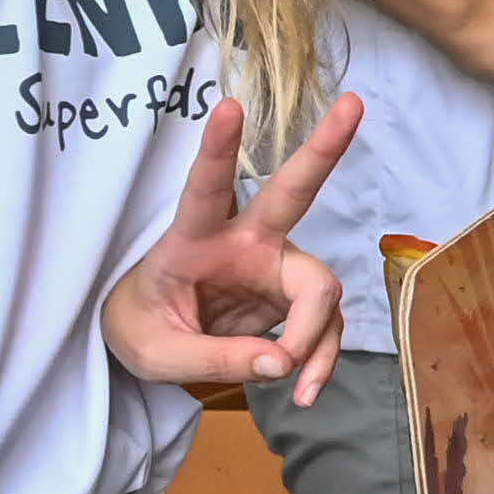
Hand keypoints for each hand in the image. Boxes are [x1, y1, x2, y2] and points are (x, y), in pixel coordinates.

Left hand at [106, 93, 364, 401]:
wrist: (150, 340)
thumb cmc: (140, 328)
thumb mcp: (157, 354)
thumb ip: (214, 358)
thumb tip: (281, 363)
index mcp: (193, 240)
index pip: (204, 190)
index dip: (217, 151)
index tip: (229, 106)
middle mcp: (243, 241)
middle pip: (292, 193)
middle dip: (324, 148)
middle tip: (353, 102)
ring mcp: (273, 266)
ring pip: (321, 288)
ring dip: (317, 340)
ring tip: (302, 390)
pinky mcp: (291, 295)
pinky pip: (323, 326)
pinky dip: (319, 360)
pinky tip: (305, 391)